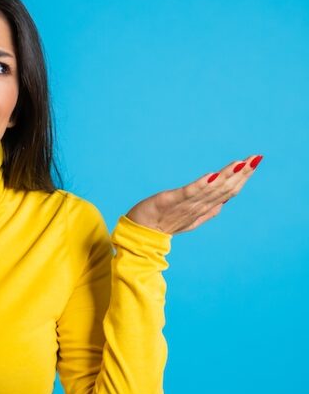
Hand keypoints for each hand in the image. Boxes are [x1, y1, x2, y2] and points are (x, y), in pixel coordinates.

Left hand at [125, 154, 263, 235]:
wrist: (139, 234)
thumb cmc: (163, 224)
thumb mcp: (189, 217)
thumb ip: (206, 210)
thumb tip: (223, 203)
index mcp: (204, 210)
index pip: (228, 192)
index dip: (242, 178)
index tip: (255, 162)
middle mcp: (198, 208)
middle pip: (224, 190)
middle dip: (241, 174)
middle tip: (255, 158)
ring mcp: (185, 206)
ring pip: (210, 190)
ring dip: (226, 176)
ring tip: (239, 163)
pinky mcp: (169, 201)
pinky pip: (188, 193)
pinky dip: (201, 185)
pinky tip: (212, 175)